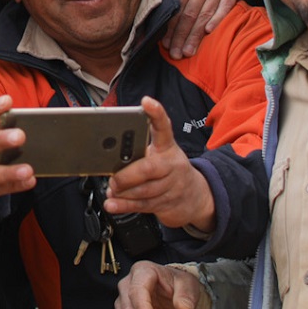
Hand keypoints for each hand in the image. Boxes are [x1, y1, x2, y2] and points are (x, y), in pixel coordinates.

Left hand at [102, 97, 213, 234]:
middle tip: (113, 178)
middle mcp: (171, 164)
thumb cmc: (169, 171)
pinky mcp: (167, 203)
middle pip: (150, 168)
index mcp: (167, 147)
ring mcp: (171, 185)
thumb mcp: (161, 155)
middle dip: (128, 175)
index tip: (146, 102)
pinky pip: (144, 205)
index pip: (163, 127)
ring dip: (124, 192)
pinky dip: (124, 205)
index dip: (156, 114)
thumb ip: (139, 153)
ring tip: (112, 190)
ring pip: (145, 190)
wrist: (196, 197)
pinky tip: (113, 204)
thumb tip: (111, 160)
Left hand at [160, 0, 236, 59]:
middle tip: (177, 54)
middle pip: (191, 13)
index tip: (165, 43)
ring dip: (196, 36)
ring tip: (188, 51)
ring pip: (206, 15)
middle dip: (182, 36)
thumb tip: (139, 14)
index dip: (171, 27)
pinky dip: (217, 21)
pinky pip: (225, 9)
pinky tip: (208, 33)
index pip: (177, 6)